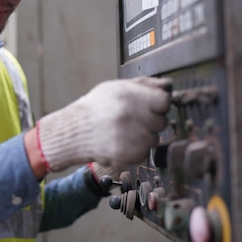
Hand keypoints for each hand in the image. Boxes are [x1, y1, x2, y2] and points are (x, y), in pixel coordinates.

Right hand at [36, 76, 171, 171]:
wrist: (74, 132)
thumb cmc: (96, 107)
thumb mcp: (116, 87)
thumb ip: (144, 84)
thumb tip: (168, 85)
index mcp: (129, 97)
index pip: (164, 101)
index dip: (159, 104)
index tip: (152, 105)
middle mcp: (131, 117)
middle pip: (161, 121)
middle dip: (151, 121)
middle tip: (134, 119)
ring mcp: (130, 138)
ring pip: (154, 139)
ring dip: (144, 136)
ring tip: (125, 131)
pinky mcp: (127, 156)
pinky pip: (144, 153)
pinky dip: (136, 149)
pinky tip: (121, 142)